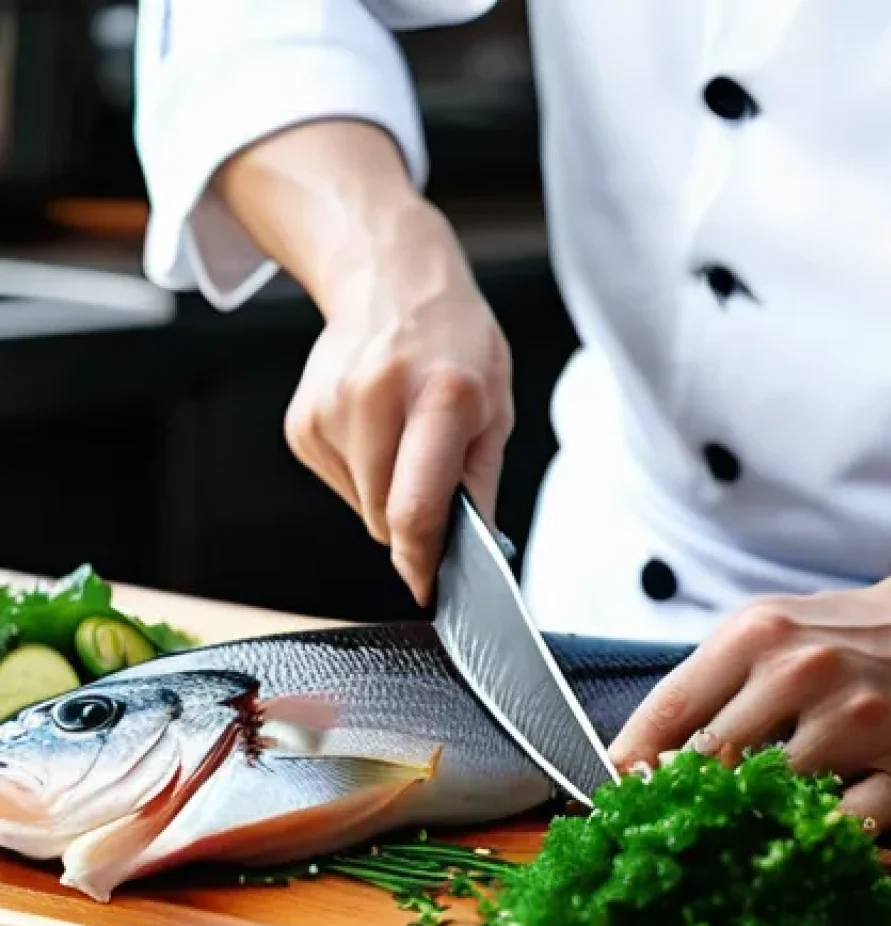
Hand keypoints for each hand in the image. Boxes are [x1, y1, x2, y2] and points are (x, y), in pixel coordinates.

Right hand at [214, 120, 513, 606]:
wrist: (389, 279)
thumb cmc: (454, 342)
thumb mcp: (495, 405)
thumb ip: (481, 484)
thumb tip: (476, 551)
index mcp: (440, 395)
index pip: (416, 508)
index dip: (422, 561)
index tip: (428, 586)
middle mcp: (376, 400)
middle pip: (386, 517)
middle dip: (414, 522)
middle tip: (433, 478)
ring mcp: (328, 410)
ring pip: (362, 506)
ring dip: (388, 495)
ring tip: (404, 438)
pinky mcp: (300, 423)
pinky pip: (339, 485)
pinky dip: (363, 476)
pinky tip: (375, 431)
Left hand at [608, 525, 890, 830]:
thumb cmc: (833, 636)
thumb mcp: (759, 631)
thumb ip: (702, 684)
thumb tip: (636, 751)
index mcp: (756, 635)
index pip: (673, 707)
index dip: (633, 757)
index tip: (614, 787)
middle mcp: (804, 672)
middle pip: (712, 759)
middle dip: (682, 794)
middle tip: (667, 815)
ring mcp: (857, 721)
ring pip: (770, 796)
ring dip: (745, 816)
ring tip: (733, 818)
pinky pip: (839, 828)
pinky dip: (809, 836)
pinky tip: (796, 827)